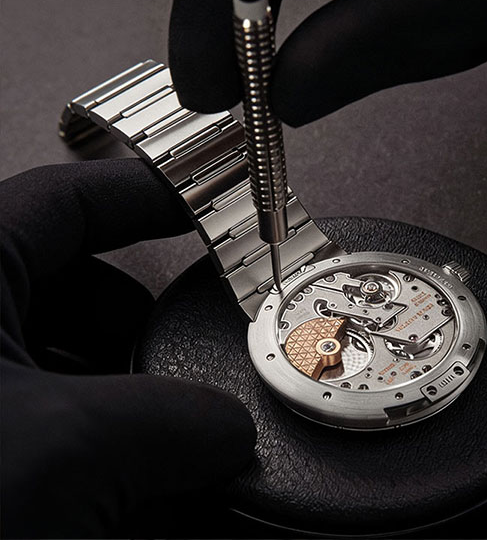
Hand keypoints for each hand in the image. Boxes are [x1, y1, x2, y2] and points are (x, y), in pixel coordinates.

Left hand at [0, 159, 255, 536]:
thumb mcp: (63, 446)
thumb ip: (176, 420)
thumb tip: (229, 430)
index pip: (68, 202)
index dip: (146, 197)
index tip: (203, 207)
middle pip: (76, 293)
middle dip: (144, 327)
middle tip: (189, 359)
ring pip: (68, 368)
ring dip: (128, 403)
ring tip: (164, 448)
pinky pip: (53, 429)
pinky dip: (100, 453)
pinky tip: (131, 495)